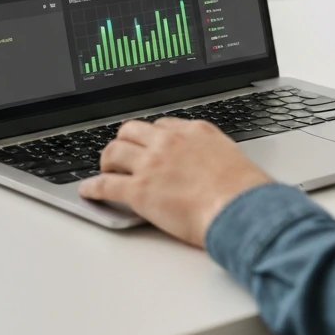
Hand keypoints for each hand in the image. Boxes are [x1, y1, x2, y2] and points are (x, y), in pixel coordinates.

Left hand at [78, 118, 271, 246]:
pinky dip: (92, 187)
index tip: (148, 144)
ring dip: (107, 161)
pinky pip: (106, 185)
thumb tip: (210, 169)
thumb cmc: (245, 192)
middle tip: (122, 155)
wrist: (242, 209)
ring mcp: (152, 164)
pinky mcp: (140, 190)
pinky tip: (88, 191)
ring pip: (114, 151)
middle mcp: (170, 142)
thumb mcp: (232, 159)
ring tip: (105, 170)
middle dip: (124, 141)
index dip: (150, 137)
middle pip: (132, 130)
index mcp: (195, 131)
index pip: (162, 126)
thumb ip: (213, 156)